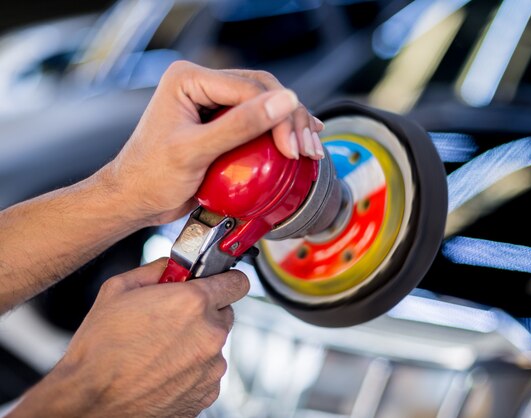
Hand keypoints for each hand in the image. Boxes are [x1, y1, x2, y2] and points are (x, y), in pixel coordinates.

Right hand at [11, 259, 248, 417]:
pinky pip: (207, 371)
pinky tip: (163, 369)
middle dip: (204, 312)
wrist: (90, 402)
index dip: (226, 280)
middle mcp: (210, 334)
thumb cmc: (100, 350)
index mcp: (194, 303)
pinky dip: (191, 369)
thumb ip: (155, 269)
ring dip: (196, 342)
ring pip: (214, 344)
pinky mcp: (207, 392)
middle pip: (224, 313)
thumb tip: (170, 266)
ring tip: (160, 349)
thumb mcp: (118, 289)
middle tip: (173, 318)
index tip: (218, 283)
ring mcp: (211, 367)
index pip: (237, 282)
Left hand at [103, 61, 324, 224]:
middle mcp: (202, 85)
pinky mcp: (221, 124)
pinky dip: (278, 134)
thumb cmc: (150, 176)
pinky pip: (257, 122)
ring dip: (290, 126)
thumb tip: (283, 102)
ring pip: (265, 105)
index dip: (278, 115)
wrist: (134, 200)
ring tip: (309, 149)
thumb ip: (240, 126)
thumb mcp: (195, 151)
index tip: (293, 146)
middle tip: (306, 149)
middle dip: (290, 119)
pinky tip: (297, 141)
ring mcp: (213, 104)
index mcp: (189, 79)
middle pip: (262, 91)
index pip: (249, 88)